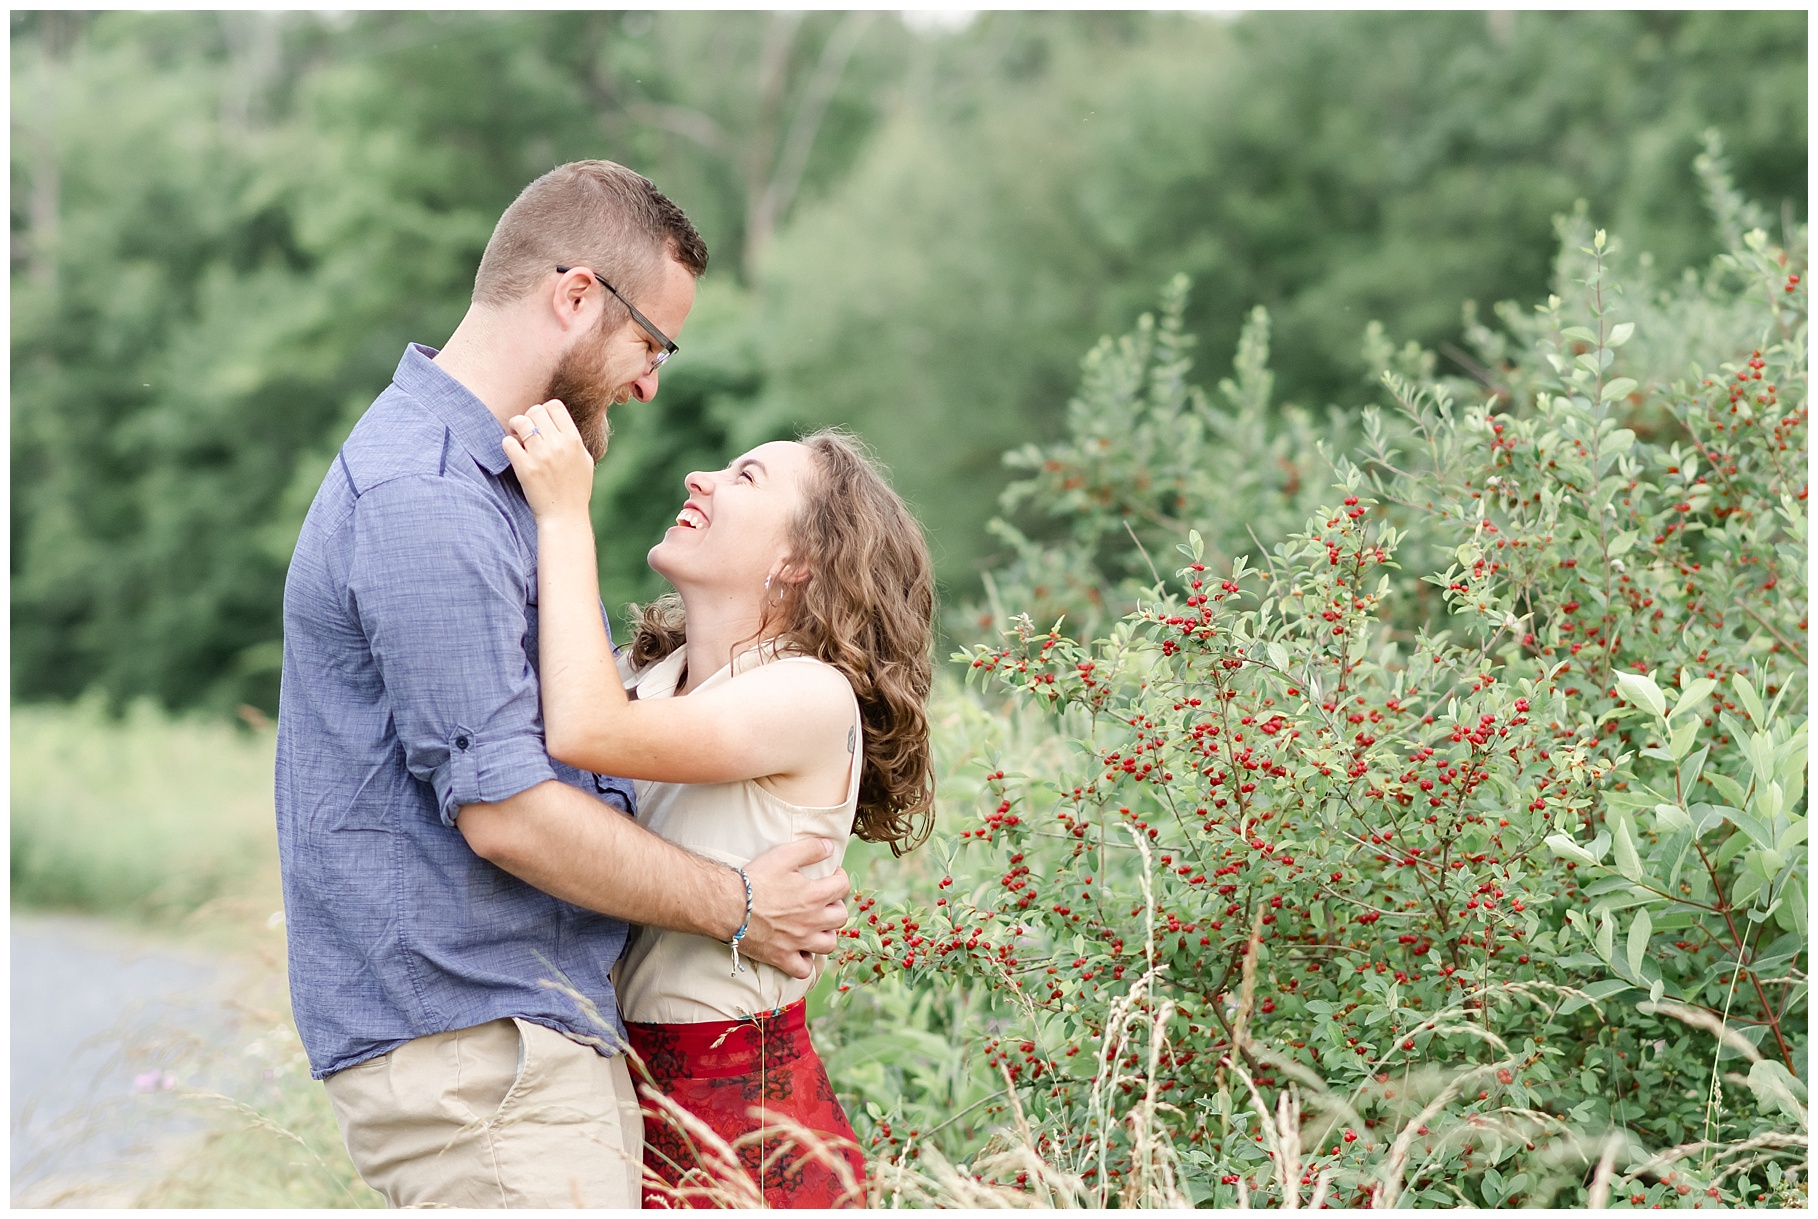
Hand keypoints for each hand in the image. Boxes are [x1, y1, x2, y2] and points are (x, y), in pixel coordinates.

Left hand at [502, 400, 594, 519]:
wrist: (565, 516)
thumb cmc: (575, 489)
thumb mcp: (584, 460)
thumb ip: (573, 439)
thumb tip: (559, 421)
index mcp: (574, 440)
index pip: (555, 406)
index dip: (545, 410)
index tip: (541, 422)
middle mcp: (558, 445)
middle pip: (536, 411)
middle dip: (528, 418)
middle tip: (526, 430)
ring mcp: (541, 456)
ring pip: (520, 422)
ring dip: (515, 427)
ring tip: (517, 438)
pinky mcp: (525, 468)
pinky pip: (508, 443)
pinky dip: (508, 445)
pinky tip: (514, 453)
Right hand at [737, 838, 850, 979]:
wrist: (727, 905)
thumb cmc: (754, 880)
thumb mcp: (783, 855)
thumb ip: (810, 849)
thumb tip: (829, 847)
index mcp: (814, 896)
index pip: (843, 887)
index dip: (840, 878)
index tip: (832, 875)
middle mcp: (811, 922)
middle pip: (840, 917)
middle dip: (836, 906)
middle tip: (824, 901)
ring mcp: (798, 942)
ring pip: (828, 944)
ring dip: (826, 934)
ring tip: (817, 926)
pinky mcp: (782, 957)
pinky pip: (803, 969)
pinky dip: (806, 962)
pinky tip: (801, 951)